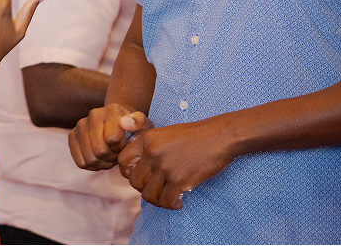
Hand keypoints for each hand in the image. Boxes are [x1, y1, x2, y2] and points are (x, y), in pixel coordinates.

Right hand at [69, 105, 151, 170]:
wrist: (118, 124)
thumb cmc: (132, 128)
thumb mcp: (142, 125)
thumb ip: (138, 121)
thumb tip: (125, 123)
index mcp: (112, 110)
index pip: (112, 139)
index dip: (120, 148)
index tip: (124, 145)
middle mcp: (94, 114)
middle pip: (99, 151)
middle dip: (111, 158)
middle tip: (116, 154)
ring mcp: (81, 124)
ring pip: (89, 158)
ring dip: (102, 163)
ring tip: (109, 157)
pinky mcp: (72, 136)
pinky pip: (80, 162)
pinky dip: (91, 166)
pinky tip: (100, 159)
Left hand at [117, 119, 236, 209]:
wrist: (218, 136)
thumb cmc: (194, 136)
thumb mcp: (164, 134)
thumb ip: (149, 148)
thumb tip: (140, 170)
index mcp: (146, 139)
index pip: (122, 161)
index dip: (128, 172)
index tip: (141, 177)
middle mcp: (152, 152)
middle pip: (134, 181)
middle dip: (143, 189)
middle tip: (156, 189)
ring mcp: (164, 167)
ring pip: (148, 194)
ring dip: (157, 200)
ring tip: (168, 198)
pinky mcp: (179, 180)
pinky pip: (166, 201)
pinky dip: (171, 205)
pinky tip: (179, 201)